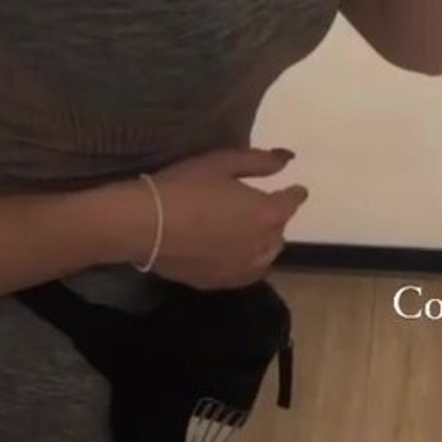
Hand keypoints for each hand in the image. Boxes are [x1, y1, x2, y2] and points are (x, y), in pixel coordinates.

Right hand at [135, 148, 308, 289]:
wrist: (146, 225)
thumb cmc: (185, 186)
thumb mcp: (222, 163)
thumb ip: (259, 162)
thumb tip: (287, 159)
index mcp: (265, 212)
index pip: (291, 202)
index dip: (294, 193)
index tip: (295, 189)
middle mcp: (261, 244)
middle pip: (280, 229)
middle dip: (277, 216)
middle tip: (264, 206)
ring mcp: (242, 268)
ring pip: (267, 255)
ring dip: (266, 241)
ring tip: (254, 231)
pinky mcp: (221, 282)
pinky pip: (249, 274)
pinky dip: (252, 262)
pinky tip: (241, 256)